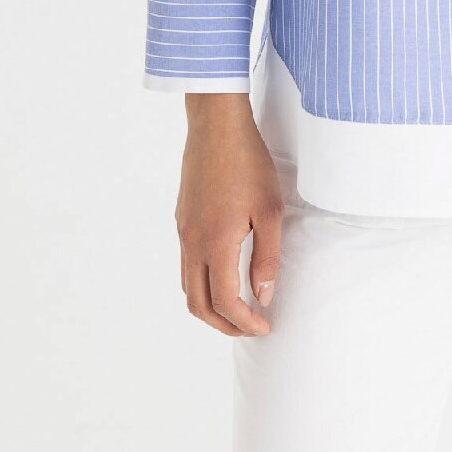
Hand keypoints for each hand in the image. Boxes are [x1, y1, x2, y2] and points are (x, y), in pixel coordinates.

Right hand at [175, 96, 283, 336]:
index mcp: (214, 243)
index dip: (245, 322)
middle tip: (250, 326)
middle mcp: (192, 242)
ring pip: (187, 285)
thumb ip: (267, 256)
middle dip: (223, 324)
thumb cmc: (248, 163)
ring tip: (238, 306)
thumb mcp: (270, 210)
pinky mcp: (182, 218)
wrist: (216, 125)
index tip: (265, 325)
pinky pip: (186, 263)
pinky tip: (224, 272)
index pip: (224, 302)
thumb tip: (263, 294)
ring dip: (210, 305)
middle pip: (198, 304)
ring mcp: (183, 230)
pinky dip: (202, 282)